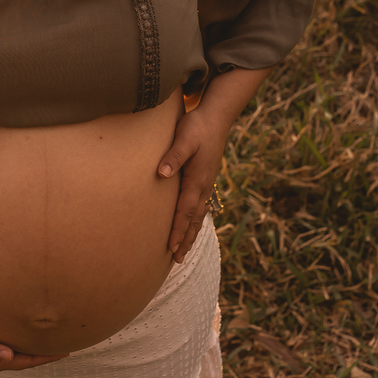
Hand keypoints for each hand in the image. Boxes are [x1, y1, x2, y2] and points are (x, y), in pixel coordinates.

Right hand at [0, 304, 70, 371]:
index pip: (27, 361)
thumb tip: (9, 356)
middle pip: (28, 354)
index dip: (45, 358)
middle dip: (46, 351)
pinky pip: (13, 332)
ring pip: (21, 344)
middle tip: (66, 342)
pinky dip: (24, 330)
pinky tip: (30, 321)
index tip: (64, 352)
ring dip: (36, 341)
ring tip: (53, 333)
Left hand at [157, 105, 226, 264]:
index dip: (177, 230)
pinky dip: (196, 220)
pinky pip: (201, 205)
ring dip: (191, 233)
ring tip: (184, 250)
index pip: (185, 211)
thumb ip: (173, 156)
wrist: (216, 117)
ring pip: (199, 214)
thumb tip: (161, 173)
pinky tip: (192, 225)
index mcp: (197, 180)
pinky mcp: (205, 178)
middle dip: (185, 240)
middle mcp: (204, 185)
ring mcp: (206, 183)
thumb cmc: (197, 127)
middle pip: (194, 219)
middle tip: (177, 260)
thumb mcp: (184, 138)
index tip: (170, 248)